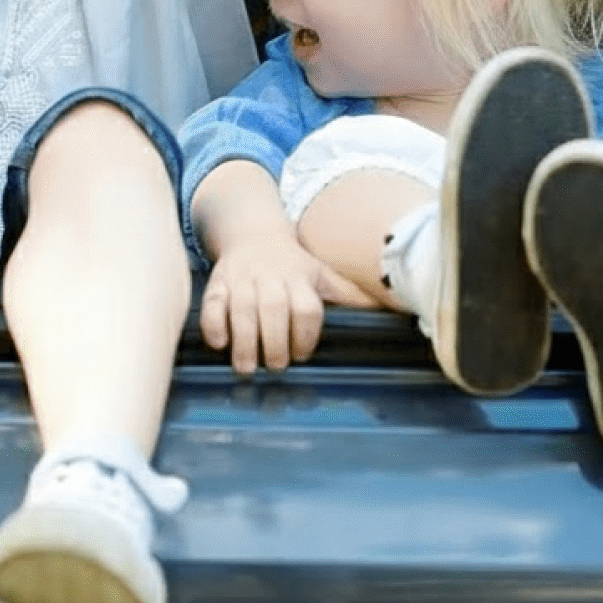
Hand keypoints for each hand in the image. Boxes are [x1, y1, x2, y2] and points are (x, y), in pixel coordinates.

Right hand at [200, 229, 370, 374]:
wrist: (253, 235)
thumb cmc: (293, 264)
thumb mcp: (323, 274)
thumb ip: (349, 294)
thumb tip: (391, 306)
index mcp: (301, 278)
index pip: (307, 308)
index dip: (306, 335)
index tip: (303, 353)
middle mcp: (272, 278)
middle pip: (274, 310)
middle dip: (275, 343)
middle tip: (276, 366)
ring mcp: (243, 280)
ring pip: (241, 310)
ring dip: (244, 342)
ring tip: (247, 367)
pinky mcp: (217, 283)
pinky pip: (211, 304)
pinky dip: (213, 325)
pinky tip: (220, 343)